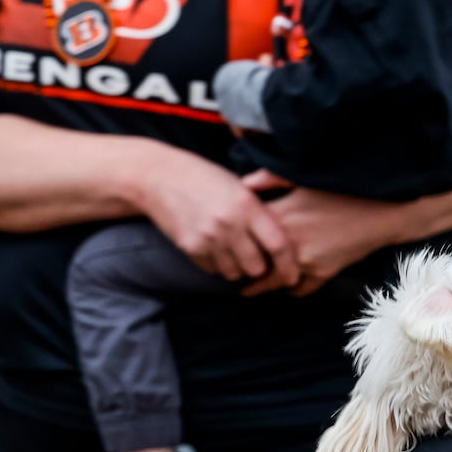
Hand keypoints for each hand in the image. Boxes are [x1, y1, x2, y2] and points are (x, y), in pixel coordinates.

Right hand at [138, 154, 299, 284]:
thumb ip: (261, 213)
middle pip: (257, 268)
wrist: (159, 176)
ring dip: (237, 267)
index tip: (292, 276)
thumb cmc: (207, 179)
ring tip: (232, 248)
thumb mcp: (241, 187)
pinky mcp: (190, 247)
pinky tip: (213, 245)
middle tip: (257, 258)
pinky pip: (213, 270)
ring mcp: (208, 237)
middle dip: (260, 268)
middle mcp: (229, 224)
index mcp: (248, 205)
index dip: (289, 265)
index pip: (278, 245)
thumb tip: (285, 244)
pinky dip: (217, 264)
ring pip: (234, 273)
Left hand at [240, 170, 412, 296]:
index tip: (224, 247)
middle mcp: (289, 243)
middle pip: (254, 264)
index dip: (232, 242)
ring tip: (249, 290)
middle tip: (231, 273)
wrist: (382, 211)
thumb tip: (243, 184)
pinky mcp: (323, 273)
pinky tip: (285, 288)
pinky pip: (300, 289)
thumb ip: (270, 179)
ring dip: (261, 287)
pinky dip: (291, 290)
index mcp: (281, 216)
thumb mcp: (304, 179)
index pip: (244, 236)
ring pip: (274, 282)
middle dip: (242, 271)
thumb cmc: (343, 191)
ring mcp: (306, 261)